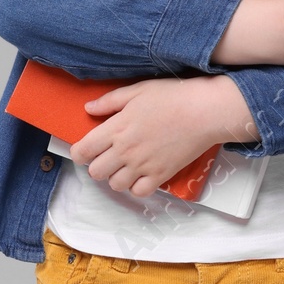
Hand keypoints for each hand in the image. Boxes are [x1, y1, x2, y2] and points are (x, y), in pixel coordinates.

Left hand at [74, 75, 258, 196]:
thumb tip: (88, 109)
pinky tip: (141, 174)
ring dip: (116, 177)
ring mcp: (143, 165)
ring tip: (124, 166)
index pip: (83, 150)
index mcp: (116, 128)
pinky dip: (136, 186)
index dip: (79, 152)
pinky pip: (139, 192)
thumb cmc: (172, 97)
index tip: (85, 149)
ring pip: (115, 185)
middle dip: (96, 165)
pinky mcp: (161, 175)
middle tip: (106, 156)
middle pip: (96, 172)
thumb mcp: (137, 90)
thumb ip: (110, 101)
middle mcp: (126, 151)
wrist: (204, 112)